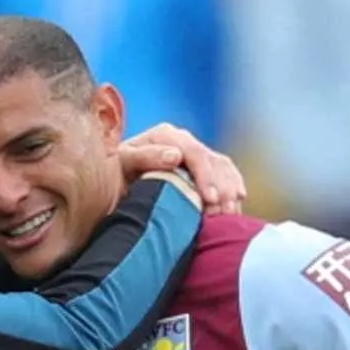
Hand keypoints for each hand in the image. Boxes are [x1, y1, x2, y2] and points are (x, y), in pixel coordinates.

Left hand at [118, 124, 245, 214]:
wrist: (112, 186)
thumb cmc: (113, 177)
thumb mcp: (121, 165)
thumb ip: (144, 157)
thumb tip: (175, 156)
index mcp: (164, 135)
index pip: (193, 152)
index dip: (205, 175)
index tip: (210, 199)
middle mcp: (182, 141)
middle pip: (213, 160)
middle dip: (221, 188)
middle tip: (222, 213)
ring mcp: (193, 153)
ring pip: (223, 168)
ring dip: (230, 191)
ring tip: (229, 214)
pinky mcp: (201, 168)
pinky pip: (226, 174)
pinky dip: (233, 189)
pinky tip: (236, 204)